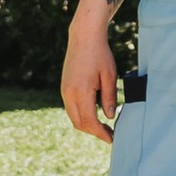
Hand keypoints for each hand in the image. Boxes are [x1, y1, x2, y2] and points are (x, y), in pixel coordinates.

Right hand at [59, 14, 121, 141]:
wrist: (84, 36)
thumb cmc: (100, 54)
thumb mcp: (110, 75)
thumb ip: (110, 97)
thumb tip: (109, 117)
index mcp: (81, 91)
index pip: (89, 121)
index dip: (100, 133)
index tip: (111, 138)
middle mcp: (69, 93)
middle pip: (79, 123)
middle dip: (93, 131)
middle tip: (109, 134)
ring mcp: (64, 91)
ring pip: (73, 117)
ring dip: (86, 124)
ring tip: (103, 125)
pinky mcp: (64, 87)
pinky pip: (71, 108)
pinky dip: (81, 115)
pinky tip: (94, 113)